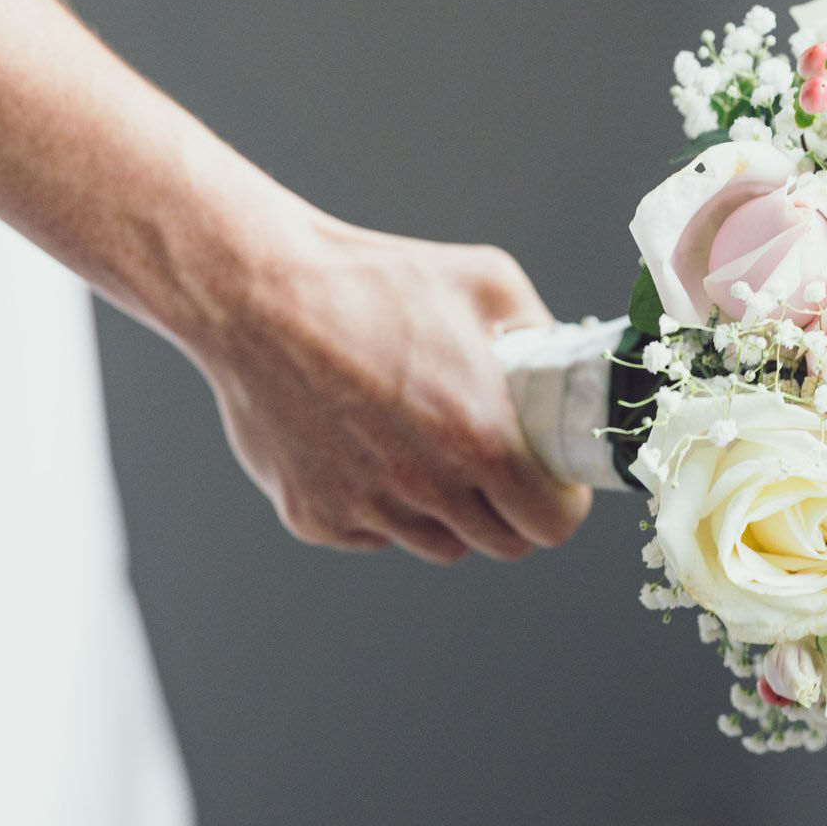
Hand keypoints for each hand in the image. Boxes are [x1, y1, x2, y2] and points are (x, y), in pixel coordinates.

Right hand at [192, 218, 589, 562]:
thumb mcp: (487, 281)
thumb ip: (545, 338)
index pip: (553, 526)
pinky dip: (380, 506)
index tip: (547, 478)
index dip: (558, 502)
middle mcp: (425, 488)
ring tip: (425, 448)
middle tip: (492, 463)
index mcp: (480, 440)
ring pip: (440, 545)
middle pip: (503, 545)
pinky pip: (375, 534)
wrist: (255, 291)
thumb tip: (571, 374)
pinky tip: (365, 446)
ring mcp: (367, 509)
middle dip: (509, 509)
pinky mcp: (315, 517)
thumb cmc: (371, 280)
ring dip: (447, 512)